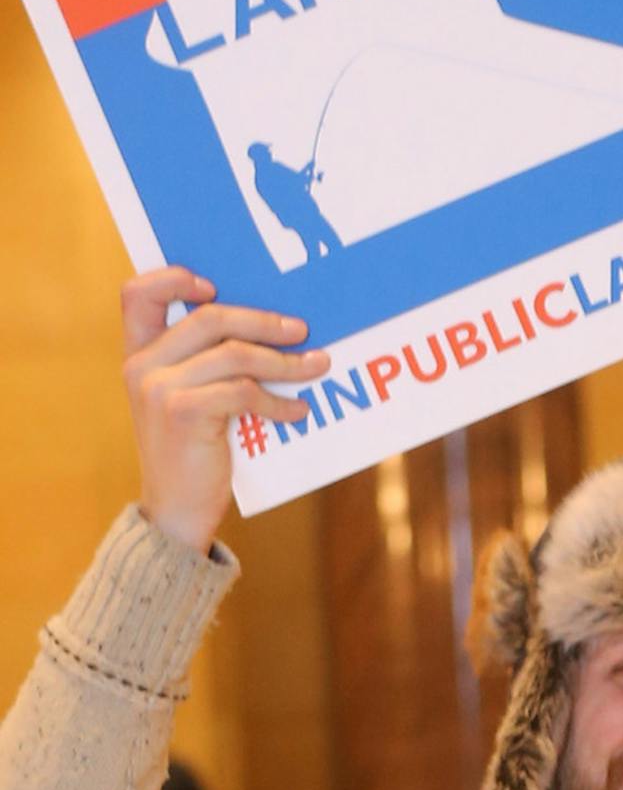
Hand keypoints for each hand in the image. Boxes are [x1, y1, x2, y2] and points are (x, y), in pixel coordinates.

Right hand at [122, 268, 329, 550]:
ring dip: (285, 361)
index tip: (217, 285)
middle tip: (301, 329)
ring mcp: (158, 388)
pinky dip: (279, 401)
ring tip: (317, 365)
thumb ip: (203, 364)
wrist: (176, 511)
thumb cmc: (192, 452)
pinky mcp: (183, 412)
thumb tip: (270, 328)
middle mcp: (141, 365)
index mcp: (137, 354)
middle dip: (263, 321)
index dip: (175, 279)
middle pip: (209, 318)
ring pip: (235, 355)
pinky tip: (297, 412)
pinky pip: (244, 391)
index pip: (137, 294)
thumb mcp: (186, 400)